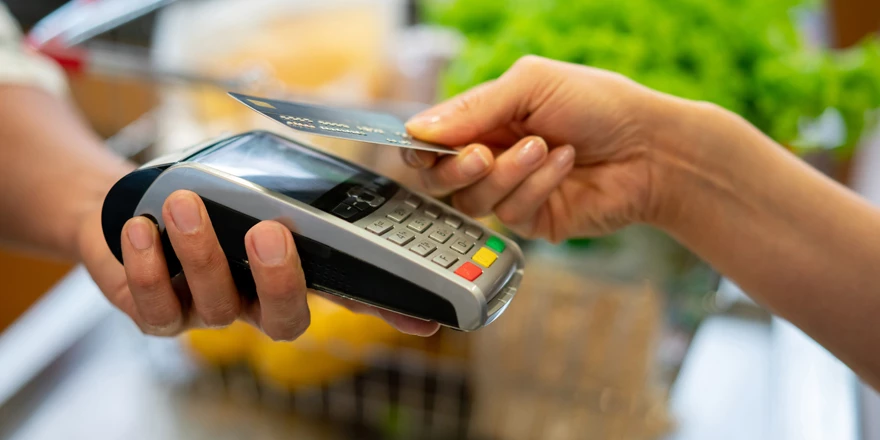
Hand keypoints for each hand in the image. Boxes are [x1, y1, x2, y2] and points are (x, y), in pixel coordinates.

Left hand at [77, 190, 438, 339]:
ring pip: (218, 304)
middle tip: (269, 230)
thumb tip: (343, 182)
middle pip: (286, 320)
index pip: (351, 297)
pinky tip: (144, 229)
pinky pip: (157, 308)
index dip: (388, 313)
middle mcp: (259, 302)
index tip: (425, 320)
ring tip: (185, 204)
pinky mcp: (159, 314)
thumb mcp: (256, 185)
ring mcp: (211, 312)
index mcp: (295, 273)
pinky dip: (149, 268)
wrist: (134, 204)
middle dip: (280, 279)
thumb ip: (298, 194)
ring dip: (203, 251)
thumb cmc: (208, 194)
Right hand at [402, 55, 690, 241]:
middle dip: (456, 168)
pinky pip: (511, 213)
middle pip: (439, 179)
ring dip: (508, 172)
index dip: (421, 147)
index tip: (422, 146)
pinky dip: (537, 185)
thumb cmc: (598, 104)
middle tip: (484, 154)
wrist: (651, 147)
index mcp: (485, 120)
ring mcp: (511, 191)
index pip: (431, 140)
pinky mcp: (533, 220)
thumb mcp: (532, 84)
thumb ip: (474, 107)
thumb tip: (417, 129)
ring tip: (545, 146)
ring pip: (472, 200)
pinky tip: (564, 164)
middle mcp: (491, 157)